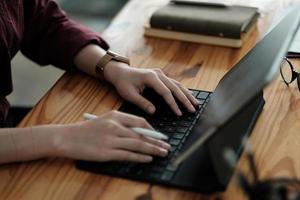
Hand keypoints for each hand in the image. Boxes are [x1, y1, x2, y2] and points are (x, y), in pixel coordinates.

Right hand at [55, 111, 170, 162]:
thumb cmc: (86, 129)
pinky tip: (149, 158)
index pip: (140, 122)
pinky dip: (140, 157)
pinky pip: (128, 155)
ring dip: (153, 149)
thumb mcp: (104, 120)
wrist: (67, 138)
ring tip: (163, 153)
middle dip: (158, 141)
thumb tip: (139, 132)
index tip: (160, 136)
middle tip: (167, 146)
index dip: (153, 130)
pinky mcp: (107, 153)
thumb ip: (121, 124)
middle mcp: (115, 126)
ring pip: (138, 144)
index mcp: (115, 116)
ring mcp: (111, 140)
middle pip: (142, 134)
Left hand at [104, 61, 198, 114]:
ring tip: (195, 103)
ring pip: (177, 84)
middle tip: (192, 110)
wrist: (120, 72)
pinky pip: (174, 83)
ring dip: (187, 94)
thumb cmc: (123, 83)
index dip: (173, 103)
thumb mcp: (129, 94)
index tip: (178, 113)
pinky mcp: (160, 76)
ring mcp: (160, 74)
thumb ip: (142, 103)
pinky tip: (188, 95)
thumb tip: (153, 111)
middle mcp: (158, 74)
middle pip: (175, 87)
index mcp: (150, 77)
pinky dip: (182, 90)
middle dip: (185, 99)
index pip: (165, 92)